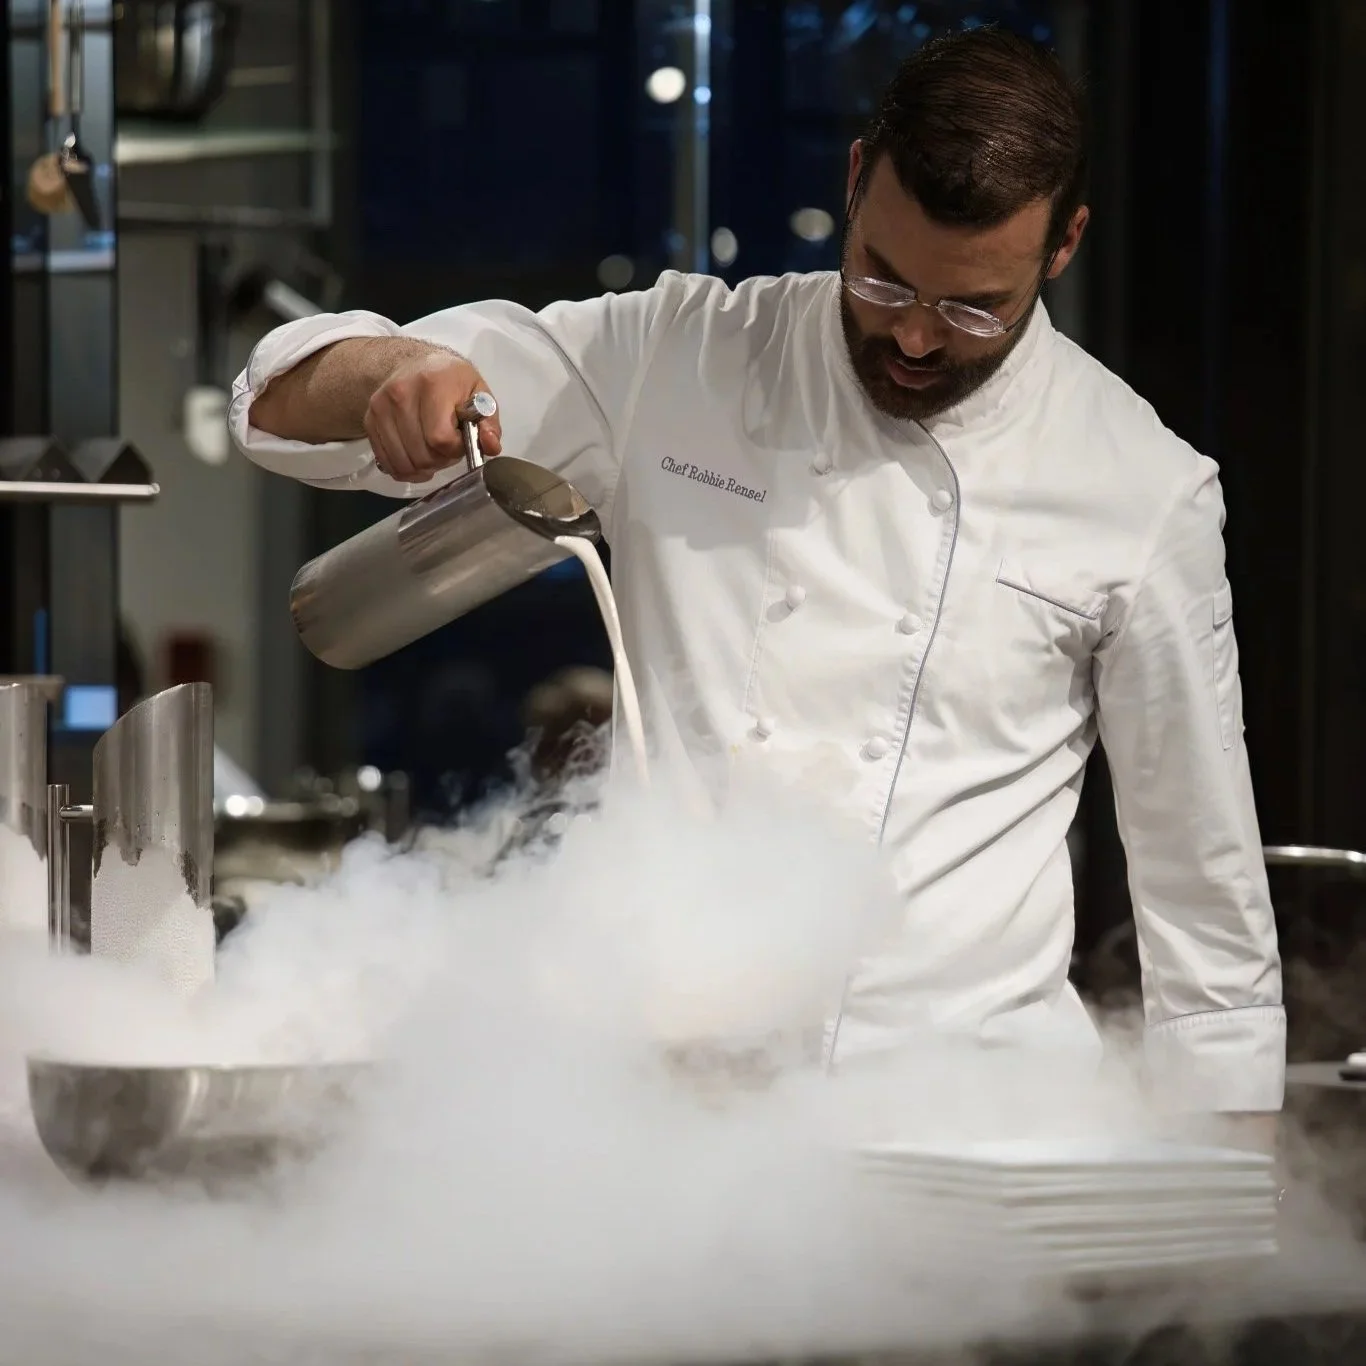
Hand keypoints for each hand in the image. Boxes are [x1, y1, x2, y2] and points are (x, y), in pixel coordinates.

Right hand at [364, 349, 502, 483]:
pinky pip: (387, 462)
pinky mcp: (369, 419)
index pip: (440, 438)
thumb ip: (489, 423)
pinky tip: (416, 459)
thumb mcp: (480, 394)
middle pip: (421, 454)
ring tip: (433, 451)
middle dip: (440, 460)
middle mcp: (401, 393)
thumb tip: (491, 446)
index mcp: (433, 383)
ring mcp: (381, 407)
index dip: (455, 449)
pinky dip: (404, 470)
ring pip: (404, 462)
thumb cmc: (452, 382)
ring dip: (423, 467)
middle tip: (448, 447)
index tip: (461, 439)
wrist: (415, 365)